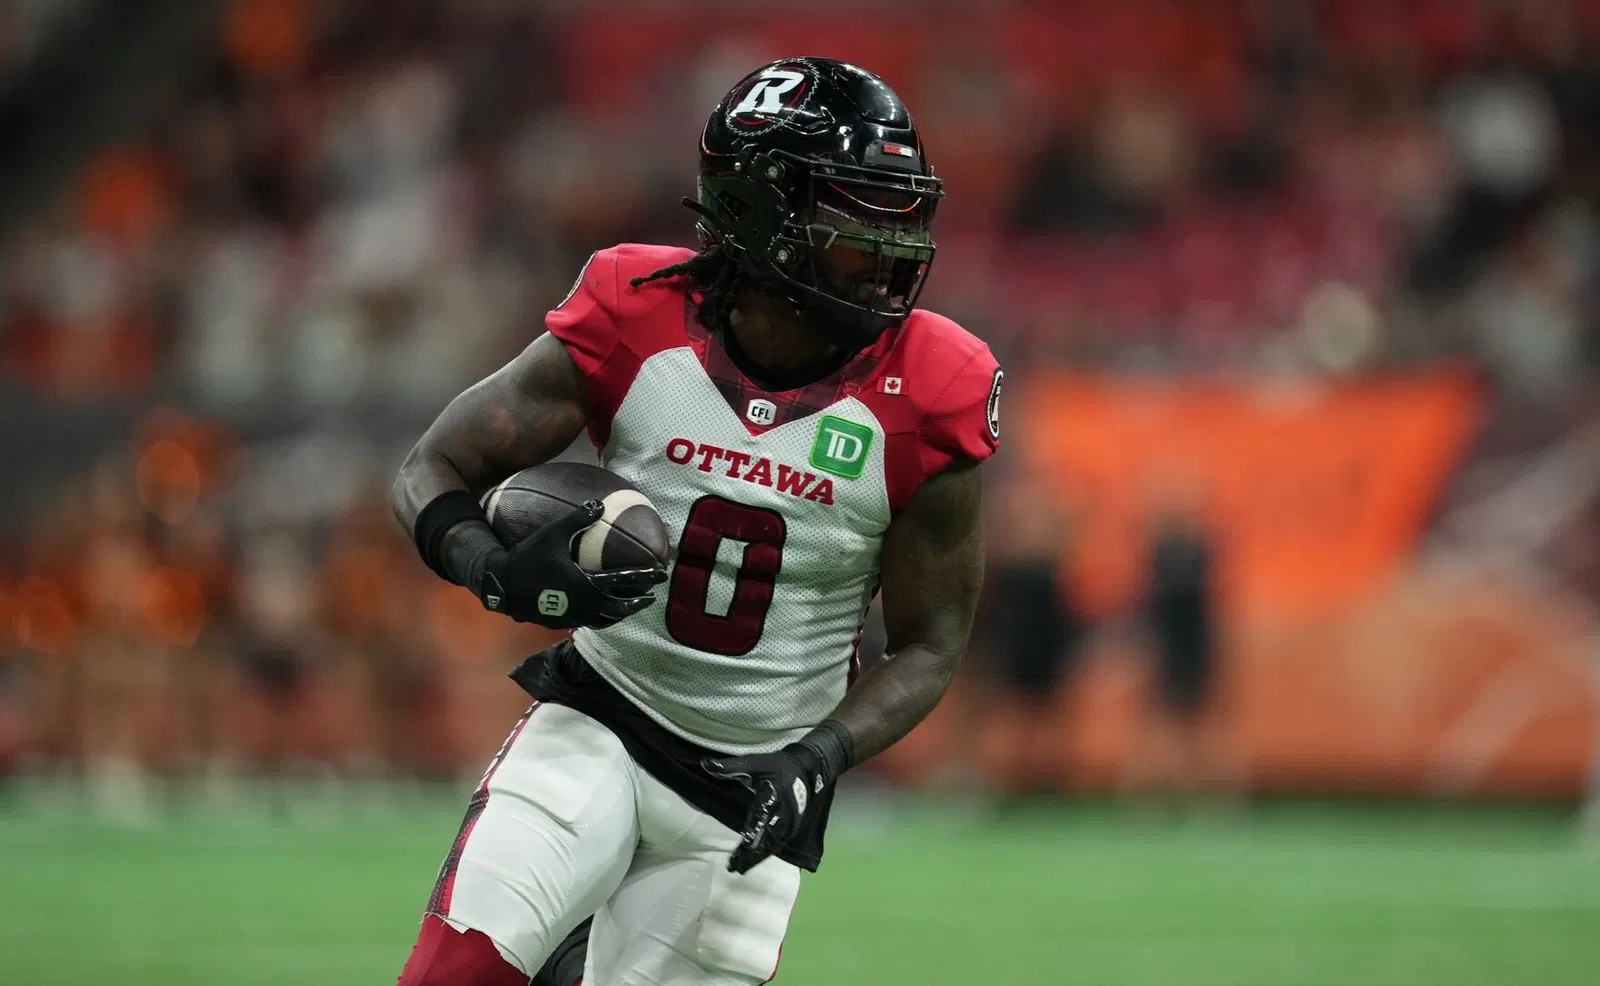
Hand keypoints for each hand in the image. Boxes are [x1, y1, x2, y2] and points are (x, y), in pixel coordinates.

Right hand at [481, 499, 665, 628]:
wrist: (501, 586)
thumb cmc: (528, 558)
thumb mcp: (553, 534)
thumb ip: (578, 519)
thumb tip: (600, 504)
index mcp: (586, 584)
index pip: (624, 580)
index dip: (645, 576)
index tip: (660, 573)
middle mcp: (585, 604)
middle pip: (622, 606)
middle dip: (640, 599)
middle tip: (653, 594)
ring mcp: (574, 617)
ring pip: (608, 620)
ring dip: (624, 612)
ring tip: (634, 606)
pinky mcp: (563, 623)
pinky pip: (592, 623)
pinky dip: (605, 619)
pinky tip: (605, 613)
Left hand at [701, 744, 827, 873]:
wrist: (805, 768)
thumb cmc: (775, 766)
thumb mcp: (753, 762)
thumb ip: (730, 767)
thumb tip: (705, 764)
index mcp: (772, 795)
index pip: (759, 818)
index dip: (751, 835)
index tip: (739, 850)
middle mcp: (783, 812)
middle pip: (766, 837)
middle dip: (750, 854)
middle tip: (734, 867)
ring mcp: (790, 821)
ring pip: (773, 844)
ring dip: (757, 857)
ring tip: (741, 868)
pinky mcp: (793, 826)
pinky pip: (779, 843)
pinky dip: (767, 853)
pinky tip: (755, 861)